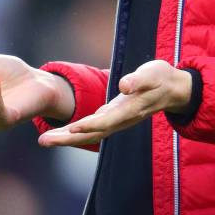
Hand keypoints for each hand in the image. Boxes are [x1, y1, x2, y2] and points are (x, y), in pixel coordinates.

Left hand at [37, 60, 191, 146]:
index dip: (89, 125)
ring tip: (44, 140)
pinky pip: (90, 130)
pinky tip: (59, 134)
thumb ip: (139, 80)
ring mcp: (116, 121)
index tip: (71, 127)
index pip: (106, 121)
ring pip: (89, 135)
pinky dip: (74, 133)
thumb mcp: (153, 74)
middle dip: (68, 138)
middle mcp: (120, 120)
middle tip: (44, 141)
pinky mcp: (112, 118)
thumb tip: (125, 86)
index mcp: (129, 110)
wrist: (171, 90)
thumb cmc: (161, 78)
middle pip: (92, 133)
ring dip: (66, 139)